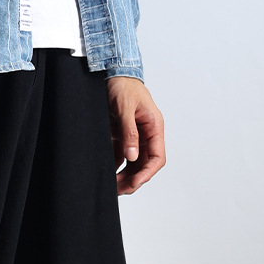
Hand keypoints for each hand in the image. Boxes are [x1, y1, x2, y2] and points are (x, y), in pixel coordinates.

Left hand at [106, 76, 164, 194]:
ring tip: (111, 186)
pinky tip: (107, 173)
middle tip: (119, 190)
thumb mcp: (125, 108)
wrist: (112, 73)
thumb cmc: (123, 86)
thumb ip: (129, 132)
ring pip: (132, 162)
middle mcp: (146, 134)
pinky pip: (120, 155)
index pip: (157, 157)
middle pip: (144, 163)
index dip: (147, 173)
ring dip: (124, 175)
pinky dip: (115, 165)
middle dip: (133, 179)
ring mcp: (134, 135)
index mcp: (154, 127)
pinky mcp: (121, 134)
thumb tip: (132, 156)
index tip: (134, 183)